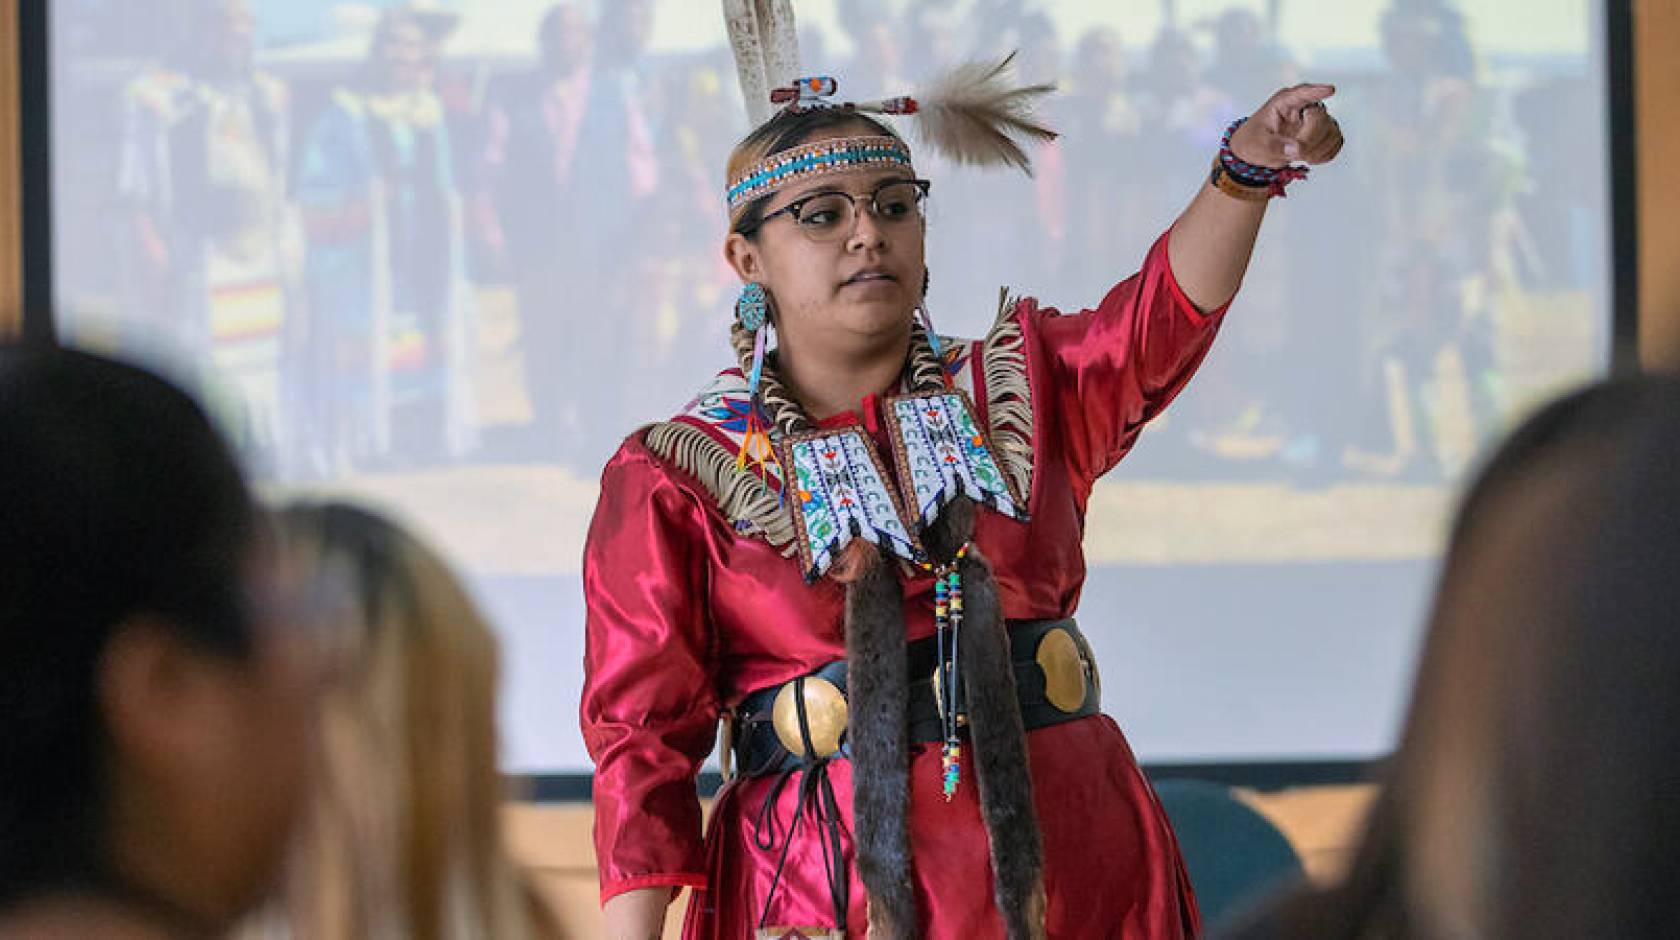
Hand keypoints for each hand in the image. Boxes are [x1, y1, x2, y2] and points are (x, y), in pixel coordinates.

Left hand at [1229, 83, 1343, 167]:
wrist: (1257, 151)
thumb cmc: (1255, 139)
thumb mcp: (1257, 144)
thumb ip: (1275, 146)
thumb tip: (1297, 148)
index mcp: (1285, 102)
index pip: (1303, 93)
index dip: (1317, 91)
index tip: (1330, 90)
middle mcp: (1304, 107)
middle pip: (1320, 118)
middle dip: (1310, 141)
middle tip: (1296, 153)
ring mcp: (1317, 119)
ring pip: (1331, 131)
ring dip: (1318, 150)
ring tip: (1299, 156)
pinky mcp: (1325, 133)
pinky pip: (1336, 142)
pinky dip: (1325, 154)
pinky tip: (1310, 157)